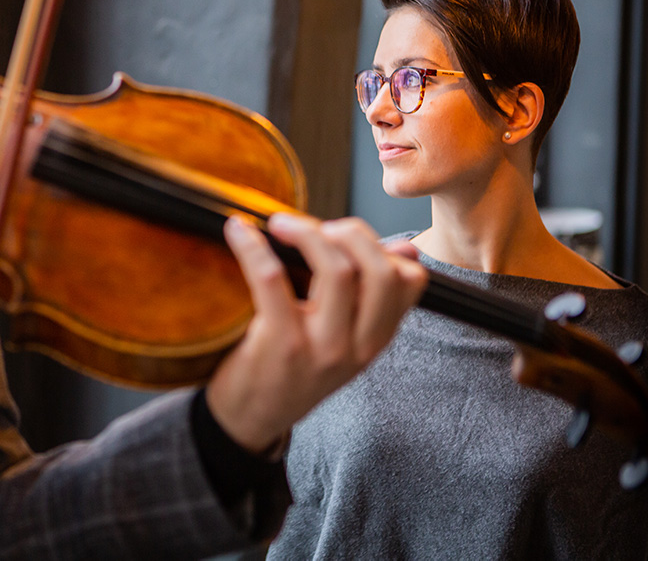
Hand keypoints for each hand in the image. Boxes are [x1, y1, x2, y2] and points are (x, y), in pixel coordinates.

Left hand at [206, 213, 425, 455]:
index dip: (379, 244)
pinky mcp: (279, 345)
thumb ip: (370, 297)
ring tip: (281, 224)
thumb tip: (406, 250)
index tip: (343, 235)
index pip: (409, 281)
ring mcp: (321, 348)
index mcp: (375, 340)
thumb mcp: (343, 341)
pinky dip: (253, 247)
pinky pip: (271, 279)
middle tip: (316, 226)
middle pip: (378, 270)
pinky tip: (238, 231)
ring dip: (308, 232)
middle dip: (349, 232)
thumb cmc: (292, 371)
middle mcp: (357, 347)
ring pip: (336, 270)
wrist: (249, 421)